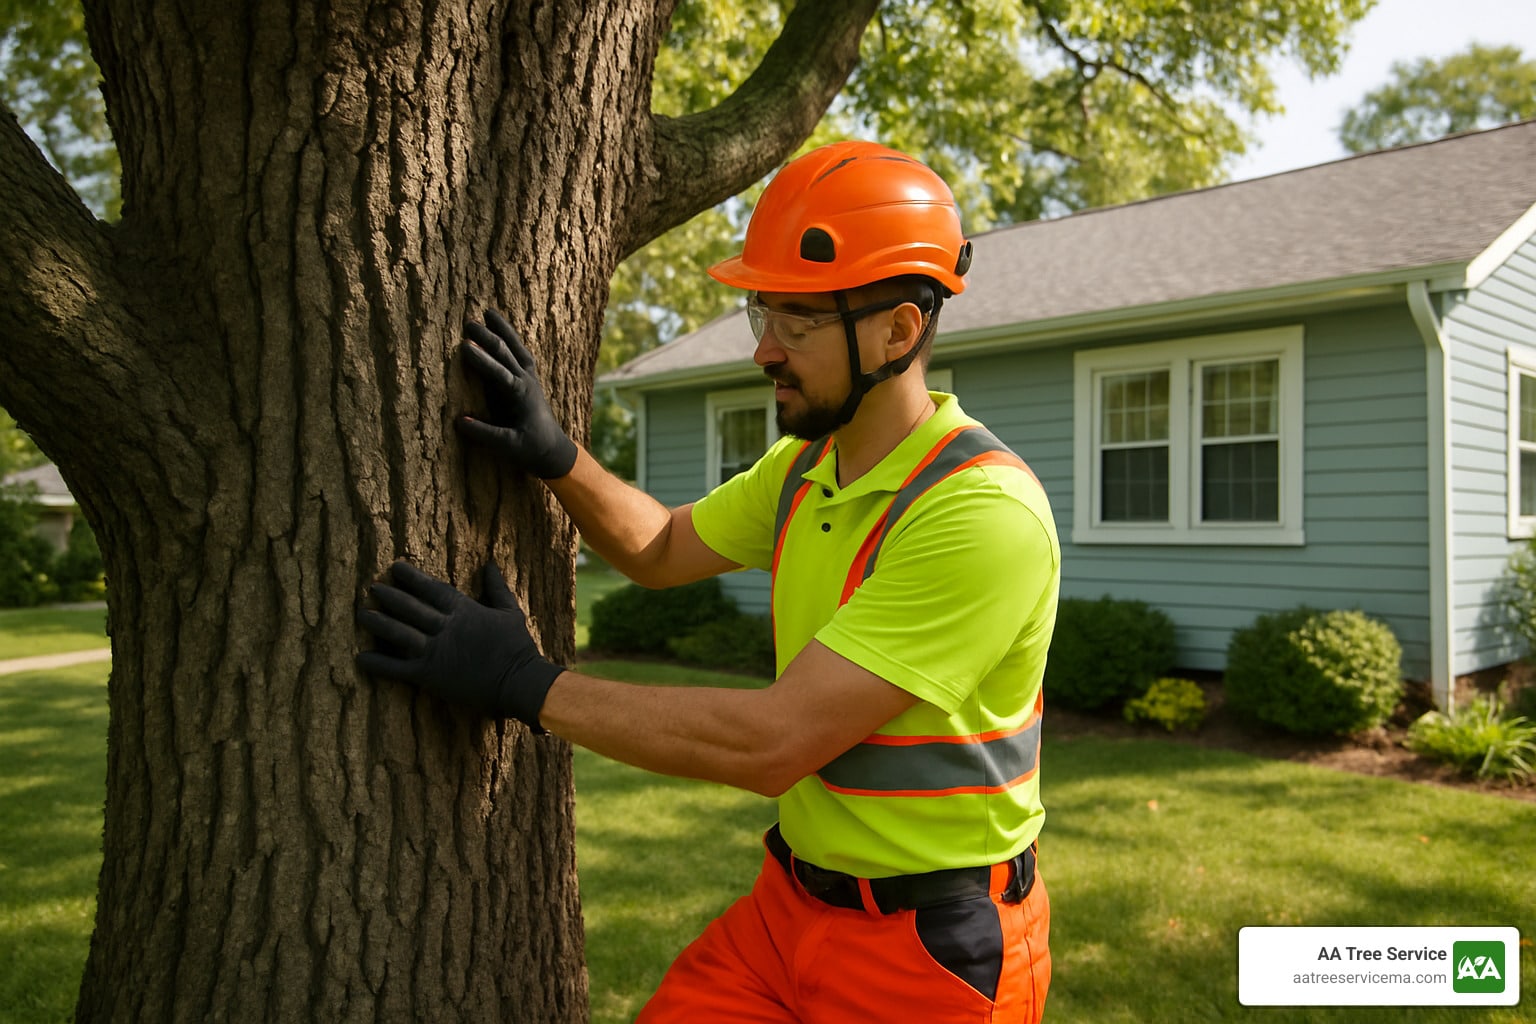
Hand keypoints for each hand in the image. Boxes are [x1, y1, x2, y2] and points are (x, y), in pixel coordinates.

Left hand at [356, 560, 564, 730]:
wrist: (519, 681)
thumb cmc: (517, 646)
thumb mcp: (510, 611)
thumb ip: (496, 587)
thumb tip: (489, 564)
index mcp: (464, 610)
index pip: (431, 589)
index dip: (411, 577)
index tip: (394, 568)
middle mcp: (445, 627)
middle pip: (410, 608)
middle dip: (389, 597)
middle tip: (371, 588)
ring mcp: (435, 651)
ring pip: (399, 634)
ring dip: (379, 624)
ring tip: (361, 615)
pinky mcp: (430, 676)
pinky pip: (398, 669)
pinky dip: (379, 664)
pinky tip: (361, 658)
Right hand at [457, 309, 578, 478]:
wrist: (554, 450)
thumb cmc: (531, 450)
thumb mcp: (508, 447)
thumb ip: (485, 434)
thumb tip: (459, 421)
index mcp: (521, 395)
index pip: (498, 373)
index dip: (481, 359)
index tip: (463, 346)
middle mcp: (527, 381)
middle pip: (506, 353)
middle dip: (487, 337)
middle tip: (467, 323)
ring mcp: (530, 378)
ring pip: (516, 347)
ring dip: (502, 330)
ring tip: (488, 311)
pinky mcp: (530, 380)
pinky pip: (521, 353)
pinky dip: (512, 339)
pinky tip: (503, 330)